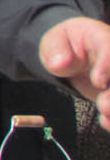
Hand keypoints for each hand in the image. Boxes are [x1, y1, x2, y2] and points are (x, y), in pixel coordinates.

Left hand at [39, 16, 109, 130]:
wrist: (71, 53)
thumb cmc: (64, 43)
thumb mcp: (54, 41)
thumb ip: (55, 50)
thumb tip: (60, 64)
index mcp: (101, 37)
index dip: (107, 67)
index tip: (97, 82)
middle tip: (103, 105)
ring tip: (105, 117)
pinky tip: (106, 122)